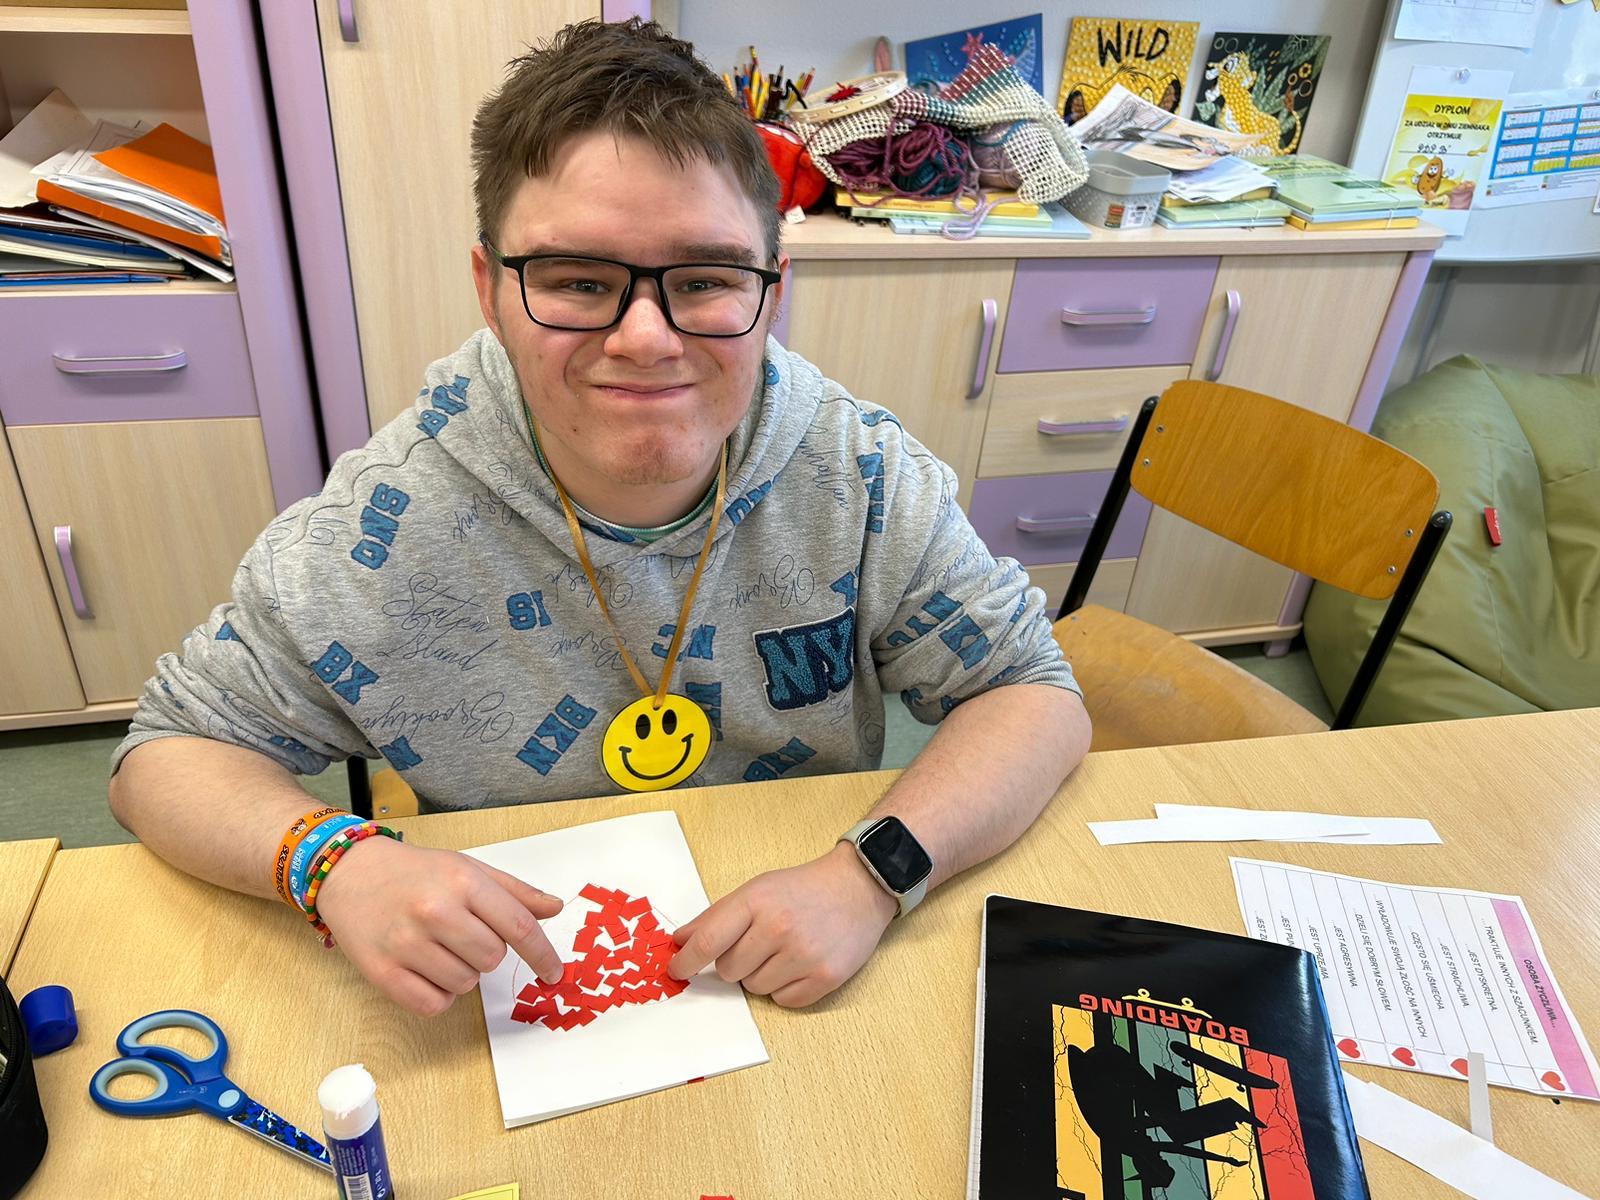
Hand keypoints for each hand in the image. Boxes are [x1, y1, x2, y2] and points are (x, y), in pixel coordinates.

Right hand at [315, 836, 564, 1016]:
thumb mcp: (467, 868)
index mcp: (463, 881)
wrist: (348, 872)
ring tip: (438, 947)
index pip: (519, 927)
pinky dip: (438, 995)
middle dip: (487, 953)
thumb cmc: (415, 872)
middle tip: (462, 934)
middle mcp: (435, 911)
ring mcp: (406, 943)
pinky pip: (433, 1005)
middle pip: (493, 959)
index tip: (555, 973)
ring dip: (461, 973)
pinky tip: (426, 970)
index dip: (543, 955)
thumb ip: (514, 892)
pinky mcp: (382, 972)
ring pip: (465, 984)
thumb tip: (554, 909)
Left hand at [668, 842, 897, 1007]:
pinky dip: (786, 988)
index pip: (708, 941)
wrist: (859, 886)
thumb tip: (681, 942)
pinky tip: (800, 963)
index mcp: (757, 901)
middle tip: (758, 943)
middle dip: (735, 962)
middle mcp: (779, 928)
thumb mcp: (757, 888)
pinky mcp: (826, 977)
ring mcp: (804, 955)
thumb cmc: (802, 888)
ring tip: (784, 950)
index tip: (676, 971)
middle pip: (729, 971)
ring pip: (754, 988)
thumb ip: (717, 916)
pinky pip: (783, 1001)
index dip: (686, 961)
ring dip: (761, 975)